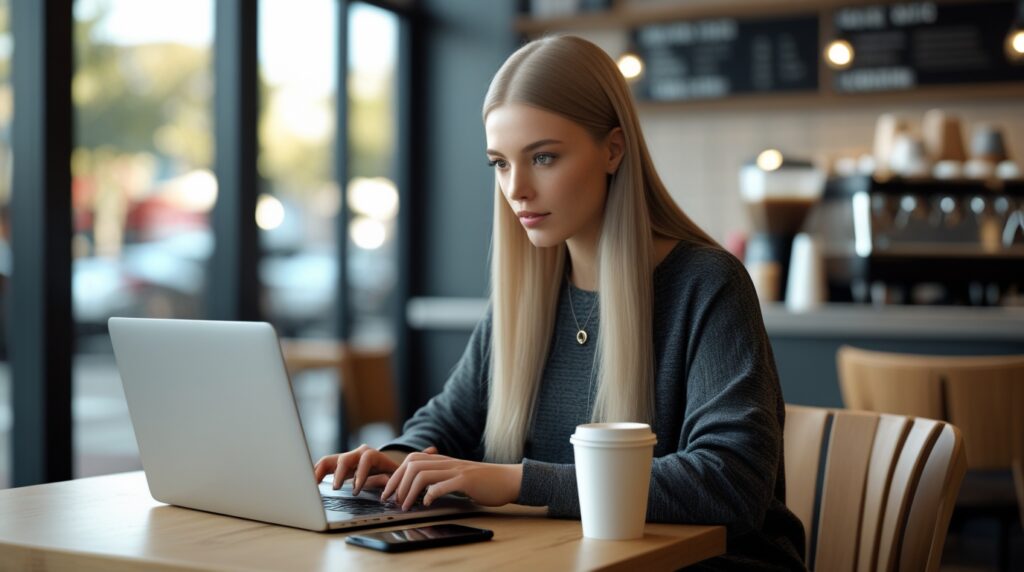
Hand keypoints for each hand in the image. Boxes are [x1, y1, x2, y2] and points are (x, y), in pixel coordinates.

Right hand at [313, 444, 436, 493]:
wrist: (379, 466)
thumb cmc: (391, 470)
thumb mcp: (402, 466)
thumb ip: (417, 458)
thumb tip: (432, 449)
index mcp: (373, 454)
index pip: (366, 459)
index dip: (361, 474)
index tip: (356, 489)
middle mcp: (357, 454)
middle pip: (346, 459)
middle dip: (342, 475)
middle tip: (339, 489)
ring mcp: (345, 458)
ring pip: (330, 461)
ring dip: (324, 472)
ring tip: (317, 484)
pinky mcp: (334, 465)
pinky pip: (322, 465)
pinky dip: (315, 472)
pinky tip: (308, 482)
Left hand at [380, 451, 522, 510]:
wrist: (508, 479)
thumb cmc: (485, 482)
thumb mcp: (459, 476)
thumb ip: (442, 477)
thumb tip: (422, 489)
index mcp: (444, 461)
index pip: (412, 459)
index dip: (397, 474)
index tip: (390, 491)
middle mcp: (448, 462)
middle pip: (412, 464)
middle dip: (397, 482)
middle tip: (393, 500)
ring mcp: (457, 470)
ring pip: (423, 474)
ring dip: (410, 491)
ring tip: (407, 505)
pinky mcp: (467, 481)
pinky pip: (443, 484)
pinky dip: (431, 494)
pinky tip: (428, 503)